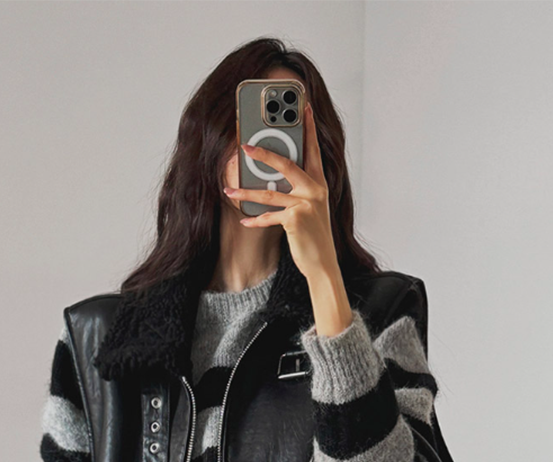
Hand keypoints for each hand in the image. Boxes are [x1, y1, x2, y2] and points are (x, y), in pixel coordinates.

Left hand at [223, 102, 336, 281]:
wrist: (323, 262)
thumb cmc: (313, 234)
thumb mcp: (310, 207)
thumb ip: (297, 189)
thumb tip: (269, 178)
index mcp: (319, 183)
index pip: (313, 149)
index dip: (309, 127)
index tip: (304, 107)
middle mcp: (314, 190)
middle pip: (286, 164)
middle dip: (264, 154)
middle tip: (245, 146)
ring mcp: (306, 205)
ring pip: (269, 193)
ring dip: (246, 193)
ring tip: (229, 191)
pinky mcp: (295, 220)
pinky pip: (269, 217)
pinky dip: (255, 220)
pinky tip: (244, 219)